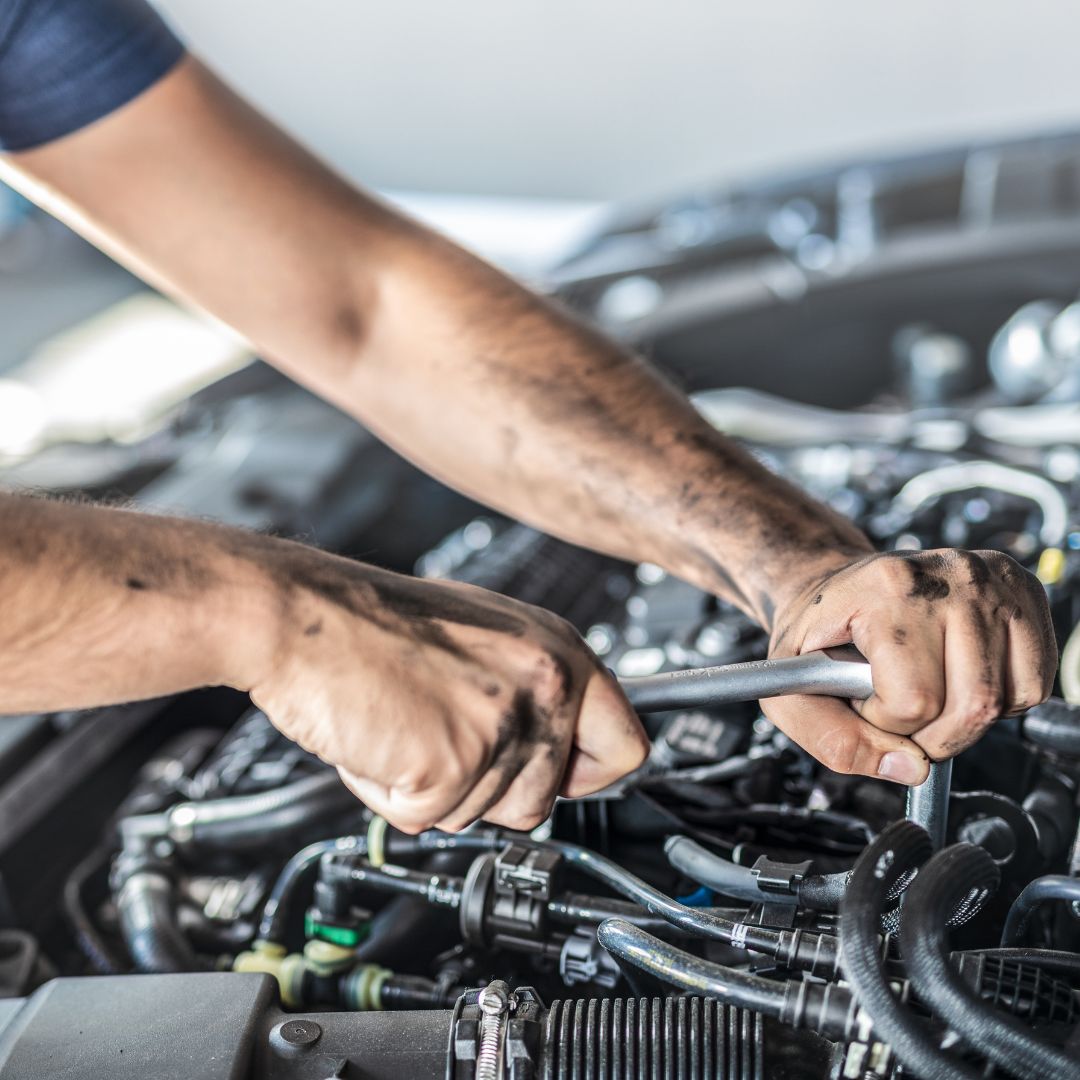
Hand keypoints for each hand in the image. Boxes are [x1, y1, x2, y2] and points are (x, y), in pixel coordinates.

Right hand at [242, 544, 648, 832]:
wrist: (302, 615)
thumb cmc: (375, 622)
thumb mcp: (484, 636)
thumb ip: (530, 688)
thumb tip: (557, 743)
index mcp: (558, 650)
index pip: (626, 746)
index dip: (587, 774)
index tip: (564, 779)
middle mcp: (543, 686)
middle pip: (544, 802)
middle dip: (488, 789)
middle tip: (441, 737)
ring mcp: (501, 727)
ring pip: (481, 815)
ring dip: (434, 789)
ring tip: (404, 725)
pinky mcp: (451, 765)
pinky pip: (424, 818)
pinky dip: (390, 794)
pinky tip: (378, 740)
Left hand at [763, 549, 1055, 784]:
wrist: (836, 588)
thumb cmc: (817, 634)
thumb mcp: (792, 687)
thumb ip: (831, 738)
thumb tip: (910, 768)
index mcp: (887, 588)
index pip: (914, 699)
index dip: (884, 721)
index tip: (864, 700)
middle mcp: (948, 576)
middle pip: (971, 705)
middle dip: (930, 733)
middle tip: (898, 708)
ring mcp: (992, 580)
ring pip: (1004, 700)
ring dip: (963, 718)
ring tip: (925, 687)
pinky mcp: (1023, 591)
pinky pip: (1035, 682)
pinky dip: (1000, 700)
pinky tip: (960, 677)